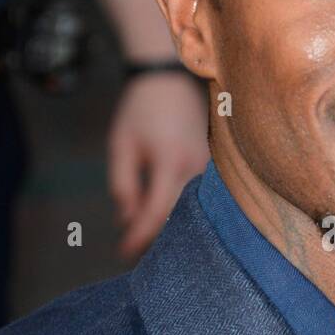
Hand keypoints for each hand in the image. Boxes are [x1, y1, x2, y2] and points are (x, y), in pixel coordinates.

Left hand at [108, 70, 208, 258]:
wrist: (168, 81)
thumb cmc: (140, 111)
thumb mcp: (121, 146)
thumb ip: (123, 185)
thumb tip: (127, 220)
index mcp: (171, 161)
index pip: (157, 211)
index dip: (140, 235)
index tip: (123, 253)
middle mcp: (196, 168)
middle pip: (178, 217)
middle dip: (154, 237)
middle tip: (132, 252)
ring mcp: (209, 168)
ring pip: (190, 210)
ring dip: (168, 226)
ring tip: (146, 238)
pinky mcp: (213, 168)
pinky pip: (198, 198)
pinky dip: (180, 211)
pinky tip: (164, 218)